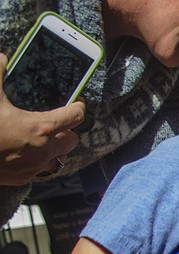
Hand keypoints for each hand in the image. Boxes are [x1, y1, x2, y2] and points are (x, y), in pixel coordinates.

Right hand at [0, 53, 84, 184]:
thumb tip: (2, 58)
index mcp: (42, 128)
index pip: (75, 117)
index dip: (78, 107)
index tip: (77, 103)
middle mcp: (44, 150)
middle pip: (73, 140)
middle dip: (68, 130)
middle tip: (56, 121)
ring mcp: (35, 167)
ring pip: (60, 157)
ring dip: (56, 147)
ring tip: (42, 137)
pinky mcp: (24, 178)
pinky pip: (41, 169)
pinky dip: (39, 160)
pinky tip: (26, 151)